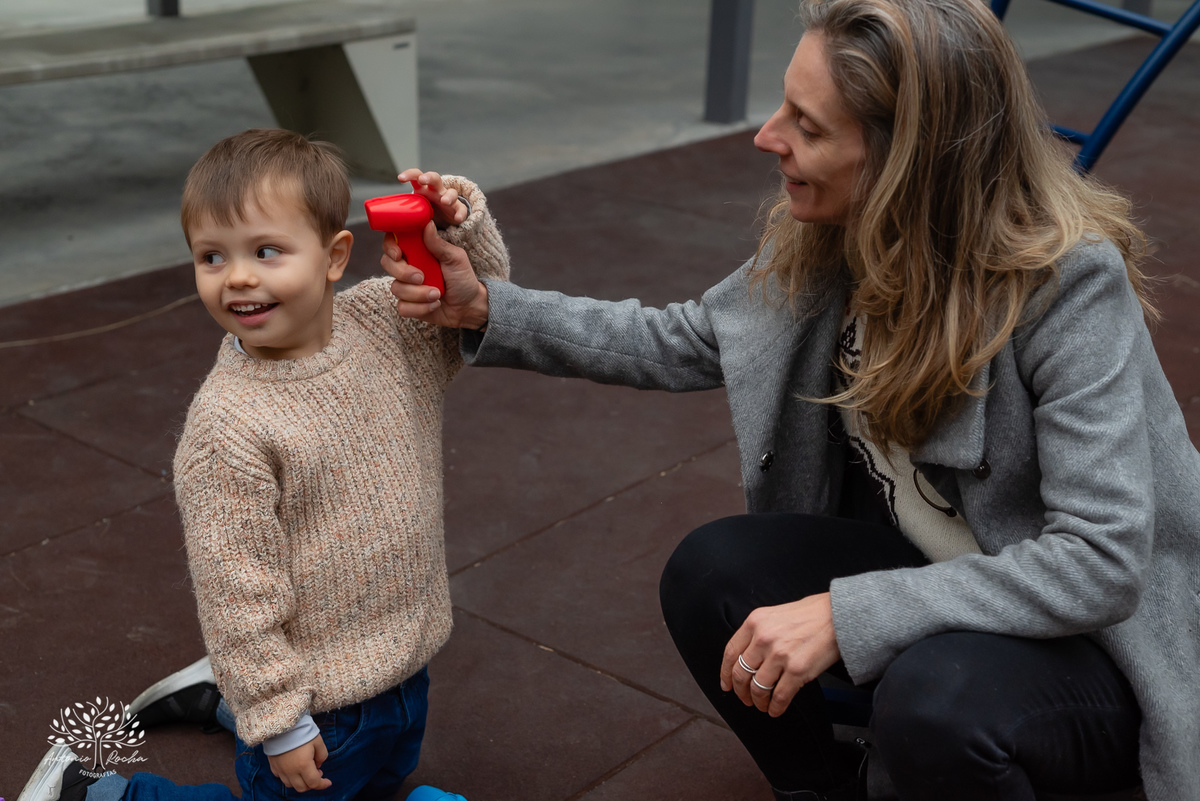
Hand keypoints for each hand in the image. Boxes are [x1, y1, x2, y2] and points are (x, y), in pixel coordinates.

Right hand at [266, 734, 331, 791]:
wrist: (282, 722)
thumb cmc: (302, 730)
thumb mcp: (318, 741)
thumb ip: (322, 756)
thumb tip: (318, 765)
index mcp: (303, 765)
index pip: (314, 783)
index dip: (322, 784)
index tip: (328, 782)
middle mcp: (290, 771)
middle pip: (302, 788)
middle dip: (312, 784)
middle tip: (317, 772)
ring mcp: (280, 769)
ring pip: (291, 785)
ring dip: (300, 782)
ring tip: (306, 770)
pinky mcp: (273, 765)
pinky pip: (281, 778)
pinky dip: (289, 777)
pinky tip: (294, 768)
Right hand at [381, 221, 489, 328]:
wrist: (468, 306)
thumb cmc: (462, 278)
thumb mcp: (455, 258)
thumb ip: (438, 243)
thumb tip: (427, 223)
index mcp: (417, 250)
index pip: (393, 242)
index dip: (390, 247)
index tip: (399, 254)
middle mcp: (408, 266)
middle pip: (388, 264)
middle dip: (403, 273)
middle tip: (422, 277)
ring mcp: (406, 286)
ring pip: (396, 288)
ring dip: (419, 294)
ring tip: (437, 294)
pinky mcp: (408, 304)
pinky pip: (403, 307)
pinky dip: (420, 308)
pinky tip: (434, 305)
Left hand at [398, 168, 468, 227]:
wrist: (442, 225)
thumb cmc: (424, 217)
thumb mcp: (412, 216)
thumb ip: (401, 221)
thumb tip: (388, 228)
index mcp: (422, 190)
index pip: (416, 176)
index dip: (409, 174)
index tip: (400, 178)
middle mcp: (435, 191)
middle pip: (434, 178)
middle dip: (429, 177)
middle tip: (423, 180)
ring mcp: (448, 199)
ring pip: (451, 192)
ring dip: (448, 195)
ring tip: (444, 201)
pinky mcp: (458, 209)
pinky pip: (462, 209)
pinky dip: (461, 213)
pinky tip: (457, 219)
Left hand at [719, 592, 840, 717]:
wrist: (839, 616)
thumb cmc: (811, 614)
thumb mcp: (775, 614)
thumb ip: (759, 632)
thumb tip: (748, 657)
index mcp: (755, 622)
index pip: (730, 653)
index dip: (725, 673)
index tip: (727, 684)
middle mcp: (763, 638)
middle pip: (741, 674)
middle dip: (741, 692)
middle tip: (745, 699)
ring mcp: (779, 655)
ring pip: (758, 688)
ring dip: (758, 702)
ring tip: (762, 705)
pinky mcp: (797, 671)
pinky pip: (779, 697)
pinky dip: (775, 708)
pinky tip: (775, 710)